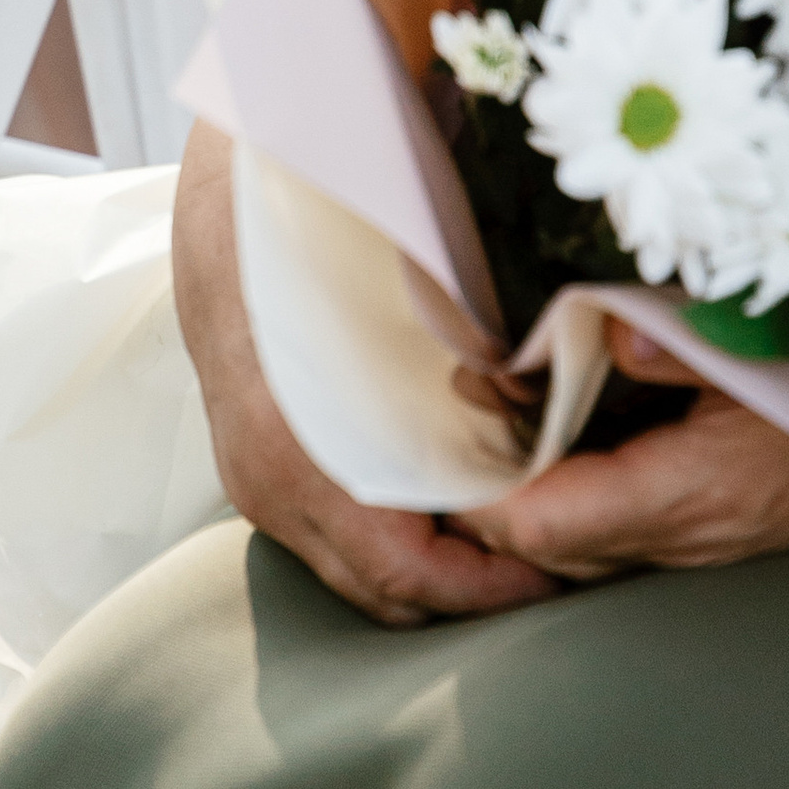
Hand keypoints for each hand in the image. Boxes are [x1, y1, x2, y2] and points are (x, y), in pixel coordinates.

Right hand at [169, 126, 553, 627]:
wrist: (222, 195)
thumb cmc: (315, 220)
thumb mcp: (392, 261)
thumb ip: (463, 314)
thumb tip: (548, 340)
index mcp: (300, 448)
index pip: (406, 572)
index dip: (491, 585)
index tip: (565, 567)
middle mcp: (271, 484)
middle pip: (387, 592)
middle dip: (478, 587)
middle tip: (565, 560)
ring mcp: (256, 484)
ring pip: (360, 574)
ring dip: (443, 567)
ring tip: (528, 535)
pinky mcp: (258, 472)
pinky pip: (338, 539)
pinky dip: (403, 540)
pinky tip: (465, 500)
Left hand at [461, 364, 788, 580]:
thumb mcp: (768, 345)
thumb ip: (678, 339)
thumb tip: (600, 326)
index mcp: (685, 492)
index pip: (539, 520)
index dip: (475, 485)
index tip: (444, 426)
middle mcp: (680, 536)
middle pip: (540, 543)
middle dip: (483, 490)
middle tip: (450, 417)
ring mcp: (695, 544)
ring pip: (572, 546)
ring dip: (524, 493)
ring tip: (492, 423)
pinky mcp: (706, 534)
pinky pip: (611, 534)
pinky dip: (570, 494)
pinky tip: (561, 441)